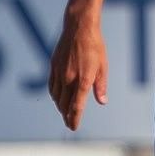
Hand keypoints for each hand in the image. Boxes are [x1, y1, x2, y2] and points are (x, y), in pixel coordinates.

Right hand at [48, 16, 107, 130]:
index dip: (74, 119)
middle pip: (64, 105)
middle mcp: (69, 78)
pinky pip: (51, 86)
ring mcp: (59, 72)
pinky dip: (54, 96)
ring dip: (60, 107)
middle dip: (67, 116)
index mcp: (83, 80)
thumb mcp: (103, 66)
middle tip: (69, 123)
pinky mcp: (53, 66)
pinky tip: (58, 98)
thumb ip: (101, 86)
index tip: (73, 127)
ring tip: (65, 112)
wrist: (79, 27)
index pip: (77, 106)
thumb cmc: (95, 46)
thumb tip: (102, 102)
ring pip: (56, 97)